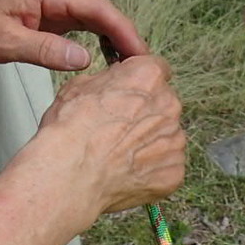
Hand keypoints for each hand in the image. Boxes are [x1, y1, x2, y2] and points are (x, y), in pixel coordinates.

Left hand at [0, 0, 149, 70]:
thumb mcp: (5, 43)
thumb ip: (46, 50)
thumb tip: (87, 59)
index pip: (97, 7)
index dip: (124, 29)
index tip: (142, 54)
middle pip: (101, 10)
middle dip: (124, 36)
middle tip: (144, 68)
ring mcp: (52, 0)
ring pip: (92, 17)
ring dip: (113, 38)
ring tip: (130, 68)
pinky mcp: (47, 12)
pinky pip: (79, 23)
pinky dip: (96, 39)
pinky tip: (105, 59)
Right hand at [32, 56, 185, 214]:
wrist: (70, 174)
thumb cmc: (71, 131)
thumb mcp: (80, 85)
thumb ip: (109, 79)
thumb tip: (114, 80)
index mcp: (148, 77)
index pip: (157, 69)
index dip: (141, 81)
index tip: (131, 91)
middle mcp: (168, 104)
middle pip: (163, 103)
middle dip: (145, 112)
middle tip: (119, 127)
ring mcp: (174, 139)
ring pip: (166, 135)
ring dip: (150, 140)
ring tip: (120, 152)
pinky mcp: (174, 170)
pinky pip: (167, 164)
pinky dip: (152, 168)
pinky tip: (127, 170)